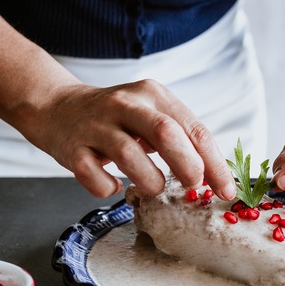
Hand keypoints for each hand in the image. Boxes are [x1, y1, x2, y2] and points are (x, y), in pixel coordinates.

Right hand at [29, 79, 236, 198]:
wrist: (57, 106)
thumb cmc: (117, 119)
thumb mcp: (151, 115)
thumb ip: (181, 139)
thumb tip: (216, 177)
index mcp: (153, 95)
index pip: (194, 129)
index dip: (214, 164)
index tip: (227, 190)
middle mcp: (125, 105)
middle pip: (165, 133)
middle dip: (187, 165)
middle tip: (192, 186)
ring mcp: (96, 126)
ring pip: (129, 155)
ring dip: (148, 181)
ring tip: (152, 189)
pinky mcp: (72, 148)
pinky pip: (93, 175)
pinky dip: (108, 188)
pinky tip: (114, 186)